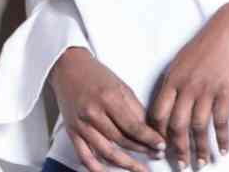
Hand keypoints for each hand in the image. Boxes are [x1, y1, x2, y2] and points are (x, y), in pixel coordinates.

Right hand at [49, 47, 164, 171]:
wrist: (67, 67)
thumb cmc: (94, 74)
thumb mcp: (120, 86)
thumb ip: (135, 109)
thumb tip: (149, 131)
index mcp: (108, 98)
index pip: (134, 126)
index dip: (150, 139)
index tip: (161, 146)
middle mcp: (93, 112)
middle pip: (122, 141)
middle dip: (142, 151)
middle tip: (155, 155)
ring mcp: (81, 124)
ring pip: (106, 152)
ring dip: (126, 163)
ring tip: (139, 168)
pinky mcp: (72, 131)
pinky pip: (84, 156)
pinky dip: (96, 168)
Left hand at [149, 5, 228, 169]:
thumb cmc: (204, 45)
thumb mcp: (180, 62)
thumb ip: (173, 83)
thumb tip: (166, 104)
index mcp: (171, 80)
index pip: (158, 112)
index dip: (157, 133)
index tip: (158, 146)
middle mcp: (186, 87)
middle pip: (176, 124)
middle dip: (177, 148)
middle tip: (180, 164)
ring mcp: (206, 90)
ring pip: (199, 126)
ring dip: (200, 148)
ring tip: (201, 163)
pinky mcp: (226, 91)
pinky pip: (222, 121)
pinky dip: (223, 138)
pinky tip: (224, 150)